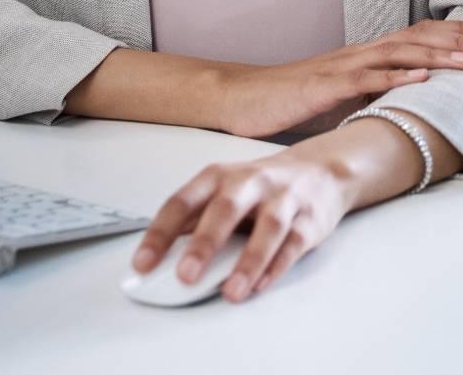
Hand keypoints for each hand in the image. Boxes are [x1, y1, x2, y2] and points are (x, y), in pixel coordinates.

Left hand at [129, 147, 354, 303]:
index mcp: (218, 176)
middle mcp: (250, 182)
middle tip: (185, 276)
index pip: (182, 202)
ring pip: (268, 229)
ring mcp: (282, 199)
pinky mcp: (309, 220)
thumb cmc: (260, 187)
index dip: (160, 233)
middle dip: (204, 244)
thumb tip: (161, 256)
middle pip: (225, 210)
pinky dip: (276, 267)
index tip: (143, 264)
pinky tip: (260, 285)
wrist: (319, 170)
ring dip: (248, 262)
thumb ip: (195, 219)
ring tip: (231, 293)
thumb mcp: (223, 191)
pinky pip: (293, 244)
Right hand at [214, 18, 462, 138]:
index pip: (420, 39)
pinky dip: (396, 77)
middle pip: (419, 39)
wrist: (242, 99)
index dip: (458, 37)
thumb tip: (410, 108)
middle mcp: (360, 54)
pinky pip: (365, 80)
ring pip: (399, 54)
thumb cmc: (291, 102)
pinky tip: (422, 79)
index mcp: (366, 57)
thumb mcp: (342, 99)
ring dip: (440, 56)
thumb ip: (374, 98)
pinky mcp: (326, 86)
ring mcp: (343, 67)